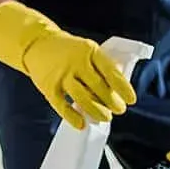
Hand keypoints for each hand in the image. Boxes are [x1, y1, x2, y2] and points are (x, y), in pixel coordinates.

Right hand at [0, 1, 135, 129]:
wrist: (38, 44)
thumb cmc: (68, 51)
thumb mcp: (87, 50)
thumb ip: (101, 66)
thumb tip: (118, 89)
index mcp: (90, 51)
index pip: (110, 71)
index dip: (122, 87)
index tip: (131, 100)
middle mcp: (76, 62)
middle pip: (98, 87)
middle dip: (112, 101)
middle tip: (119, 110)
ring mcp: (62, 75)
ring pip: (83, 98)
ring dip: (96, 110)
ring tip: (106, 117)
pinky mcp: (49, 88)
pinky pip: (62, 106)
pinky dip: (72, 117)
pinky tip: (82, 124)